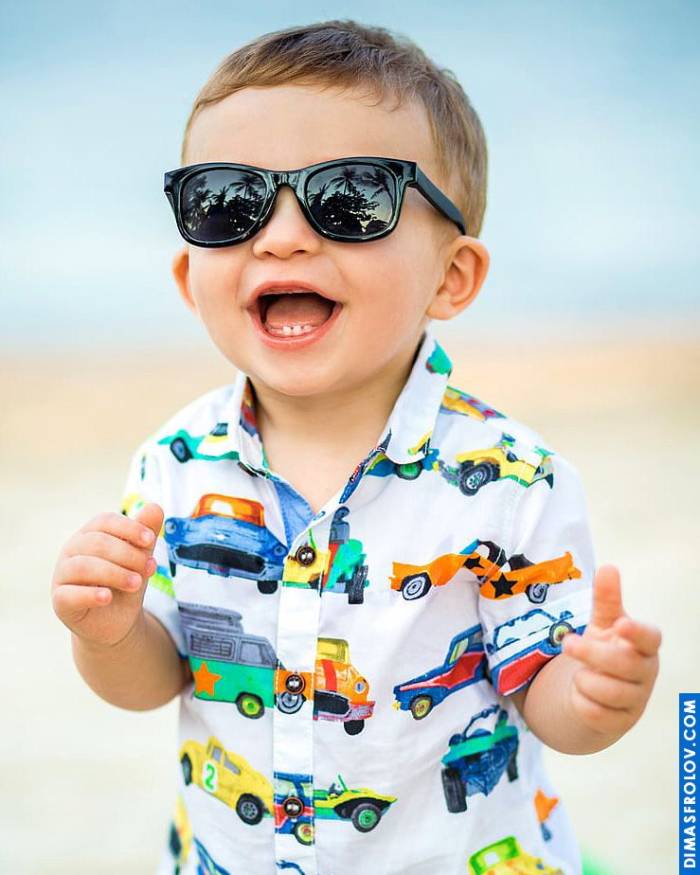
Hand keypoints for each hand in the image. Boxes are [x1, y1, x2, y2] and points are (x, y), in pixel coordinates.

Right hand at [51, 503, 163, 647]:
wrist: (116, 621)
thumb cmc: (125, 583)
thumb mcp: (140, 558)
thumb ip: (145, 534)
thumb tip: (155, 507)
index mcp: (90, 534)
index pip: (105, 521)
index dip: (129, 528)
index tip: (150, 540)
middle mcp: (72, 550)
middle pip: (97, 543)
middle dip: (128, 554)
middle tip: (149, 568)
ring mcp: (62, 575)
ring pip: (84, 567)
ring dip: (115, 573)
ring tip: (137, 583)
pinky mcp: (60, 601)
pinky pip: (69, 594)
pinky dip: (90, 594)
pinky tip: (108, 597)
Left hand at [561, 564, 660, 737]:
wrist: (595, 691)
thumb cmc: (605, 648)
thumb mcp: (603, 623)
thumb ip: (606, 599)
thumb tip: (608, 567)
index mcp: (643, 645)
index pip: (650, 638)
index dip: (638, 633)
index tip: (621, 624)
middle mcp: (645, 673)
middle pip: (624, 665)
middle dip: (593, 654)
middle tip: (567, 642)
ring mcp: (635, 700)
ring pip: (610, 693)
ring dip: (585, 680)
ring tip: (577, 673)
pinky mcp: (620, 723)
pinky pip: (597, 714)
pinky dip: (581, 702)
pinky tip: (578, 694)